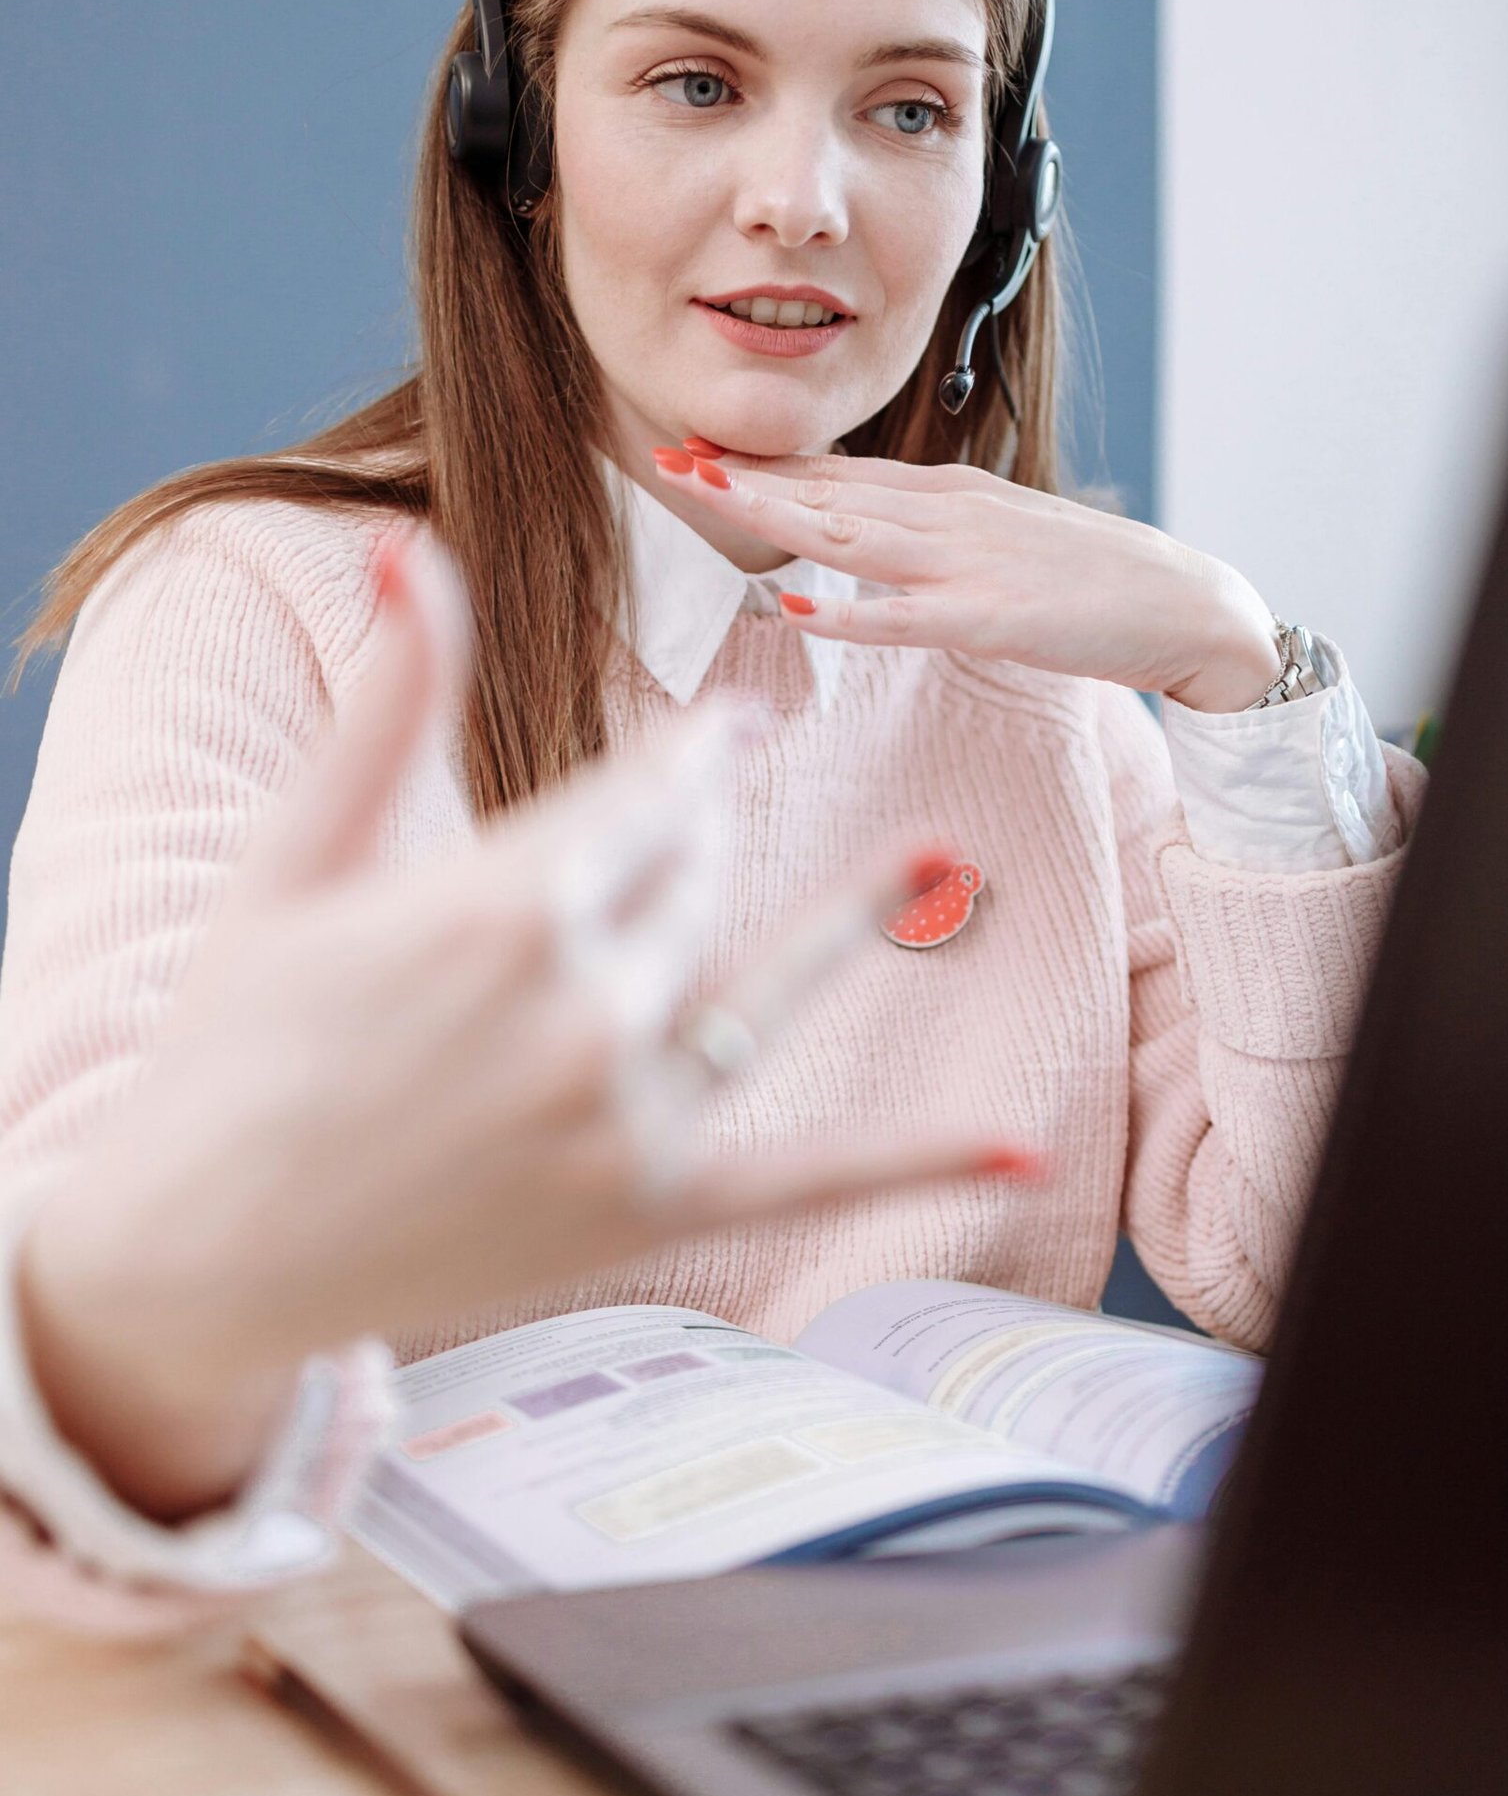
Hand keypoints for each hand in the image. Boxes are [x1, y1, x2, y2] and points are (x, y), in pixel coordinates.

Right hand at [19, 537, 1036, 1522]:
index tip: (732, 721)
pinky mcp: (648, 1211)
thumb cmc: (233, 1038)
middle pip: (697, 879)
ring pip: (753, 981)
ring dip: (833, 920)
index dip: (695, 751)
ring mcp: (629, 1116)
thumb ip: (389, 701)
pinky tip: (1020, 1152)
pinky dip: (919, 1164)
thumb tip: (402, 546)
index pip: (652, 793)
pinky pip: (810, 1175)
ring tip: (923, 855)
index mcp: (506, 901)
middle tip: (713, 801)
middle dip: (703, 832)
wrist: (200, 1249)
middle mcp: (587, 1006)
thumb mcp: (303, 853)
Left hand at [654, 442, 1281, 711]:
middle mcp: (948, 515)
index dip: (763, 462)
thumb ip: (929, 532)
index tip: (696, 449)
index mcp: (946, 495)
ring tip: (709, 496)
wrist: (1185, 603)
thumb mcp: (998, 536)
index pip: (837, 472)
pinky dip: (850, 614)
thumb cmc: (1091, 578)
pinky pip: (906, 617)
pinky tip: (800, 610)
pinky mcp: (992, 618)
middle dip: (745, 477)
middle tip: (670, 457)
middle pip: (827, 491)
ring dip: (775, 515)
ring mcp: (968, 564)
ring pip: (851, 536)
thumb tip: (859, 535)